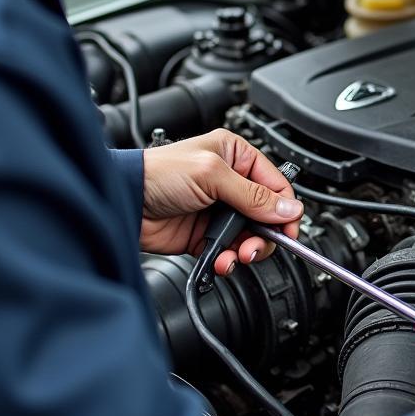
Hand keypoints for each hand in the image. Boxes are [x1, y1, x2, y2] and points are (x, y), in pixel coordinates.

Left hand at [139, 129, 302, 274]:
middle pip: (267, 215)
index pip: (276, 185)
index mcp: (237, 157)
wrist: (126, 201)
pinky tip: (221, 259)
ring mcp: (219, 210)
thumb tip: (288, 208)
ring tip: (237, 255)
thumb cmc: (158, 173)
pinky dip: (228, 259)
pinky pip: (229, 251)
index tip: (288, 229)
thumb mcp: (212, 176)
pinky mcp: (206, 234)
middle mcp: (231, 182)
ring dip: (247, 250)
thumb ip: (253, 195)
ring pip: (250, 236)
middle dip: (265, 234)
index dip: (285, 208)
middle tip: (256, 246)